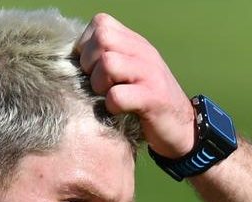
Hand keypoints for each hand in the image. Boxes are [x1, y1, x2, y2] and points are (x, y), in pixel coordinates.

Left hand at [75, 13, 194, 158]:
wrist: (182, 127)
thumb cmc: (145, 102)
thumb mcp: (128, 73)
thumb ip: (106, 61)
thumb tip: (69, 61)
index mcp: (135, 44)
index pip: (101, 24)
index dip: (87, 46)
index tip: (90, 69)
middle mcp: (143, 53)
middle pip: (102, 38)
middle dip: (89, 63)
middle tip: (96, 84)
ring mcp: (150, 74)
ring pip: (108, 64)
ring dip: (98, 84)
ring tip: (106, 97)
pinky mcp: (152, 99)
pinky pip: (118, 96)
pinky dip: (111, 106)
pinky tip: (117, 111)